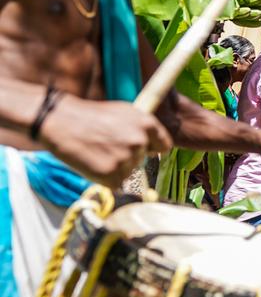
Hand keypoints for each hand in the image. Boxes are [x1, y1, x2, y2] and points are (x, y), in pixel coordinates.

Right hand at [40, 97, 172, 187]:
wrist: (61, 122)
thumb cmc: (90, 116)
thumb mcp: (123, 112)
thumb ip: (141, 128)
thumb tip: (152, 145)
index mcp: (147, 124)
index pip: (163, 146)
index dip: (150, 149)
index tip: (142, 151)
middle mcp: (140, 142)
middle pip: (141, 161)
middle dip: (128, 158)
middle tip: (107, 148)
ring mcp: (126, 159)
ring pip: (128, 172)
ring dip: (115, 168)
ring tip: (97, 153)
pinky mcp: (111, 174)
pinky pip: (116, 184)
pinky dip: (105, 179)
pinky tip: (93, 164)